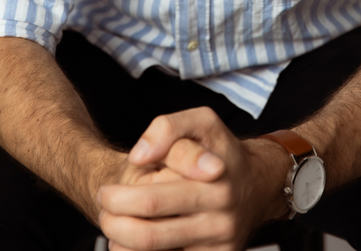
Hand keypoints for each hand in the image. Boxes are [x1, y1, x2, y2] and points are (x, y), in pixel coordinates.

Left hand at [97, 106, 290, 250]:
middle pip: (149, 234)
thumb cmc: (220, 151)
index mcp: (213, 180)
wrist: (257, 186)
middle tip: (103, 209)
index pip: (153, 199)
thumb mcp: (201, 121)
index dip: (120, 197)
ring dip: (123, 245)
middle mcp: (220, 216)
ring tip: (113, 226)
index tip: (106, 190)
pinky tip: (132, 242)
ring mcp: (219, 244)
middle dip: (114, 224)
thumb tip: (139, 156)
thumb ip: (167, 127)